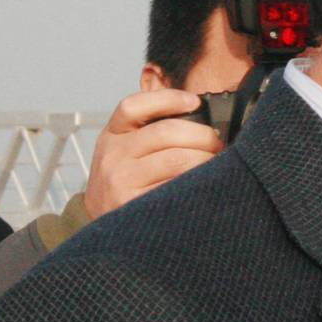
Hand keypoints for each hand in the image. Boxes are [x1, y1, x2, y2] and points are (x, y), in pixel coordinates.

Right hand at [83, 88, 223, 216]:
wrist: (104, 222)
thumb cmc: (124, 180)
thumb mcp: (126, 149)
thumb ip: (151, 130)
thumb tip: (198, 114)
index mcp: (113, 134)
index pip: (133, 106)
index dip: (168, 99)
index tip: (195, 101)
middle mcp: (114, 154)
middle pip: (166, 132)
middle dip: (203, 135)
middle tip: (217, 142)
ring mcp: (122, 179)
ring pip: (177, 159)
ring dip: (206, 158)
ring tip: (216, 162)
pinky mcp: (134, 202)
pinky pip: (176, 186)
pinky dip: (197, 182)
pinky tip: (205, 182)